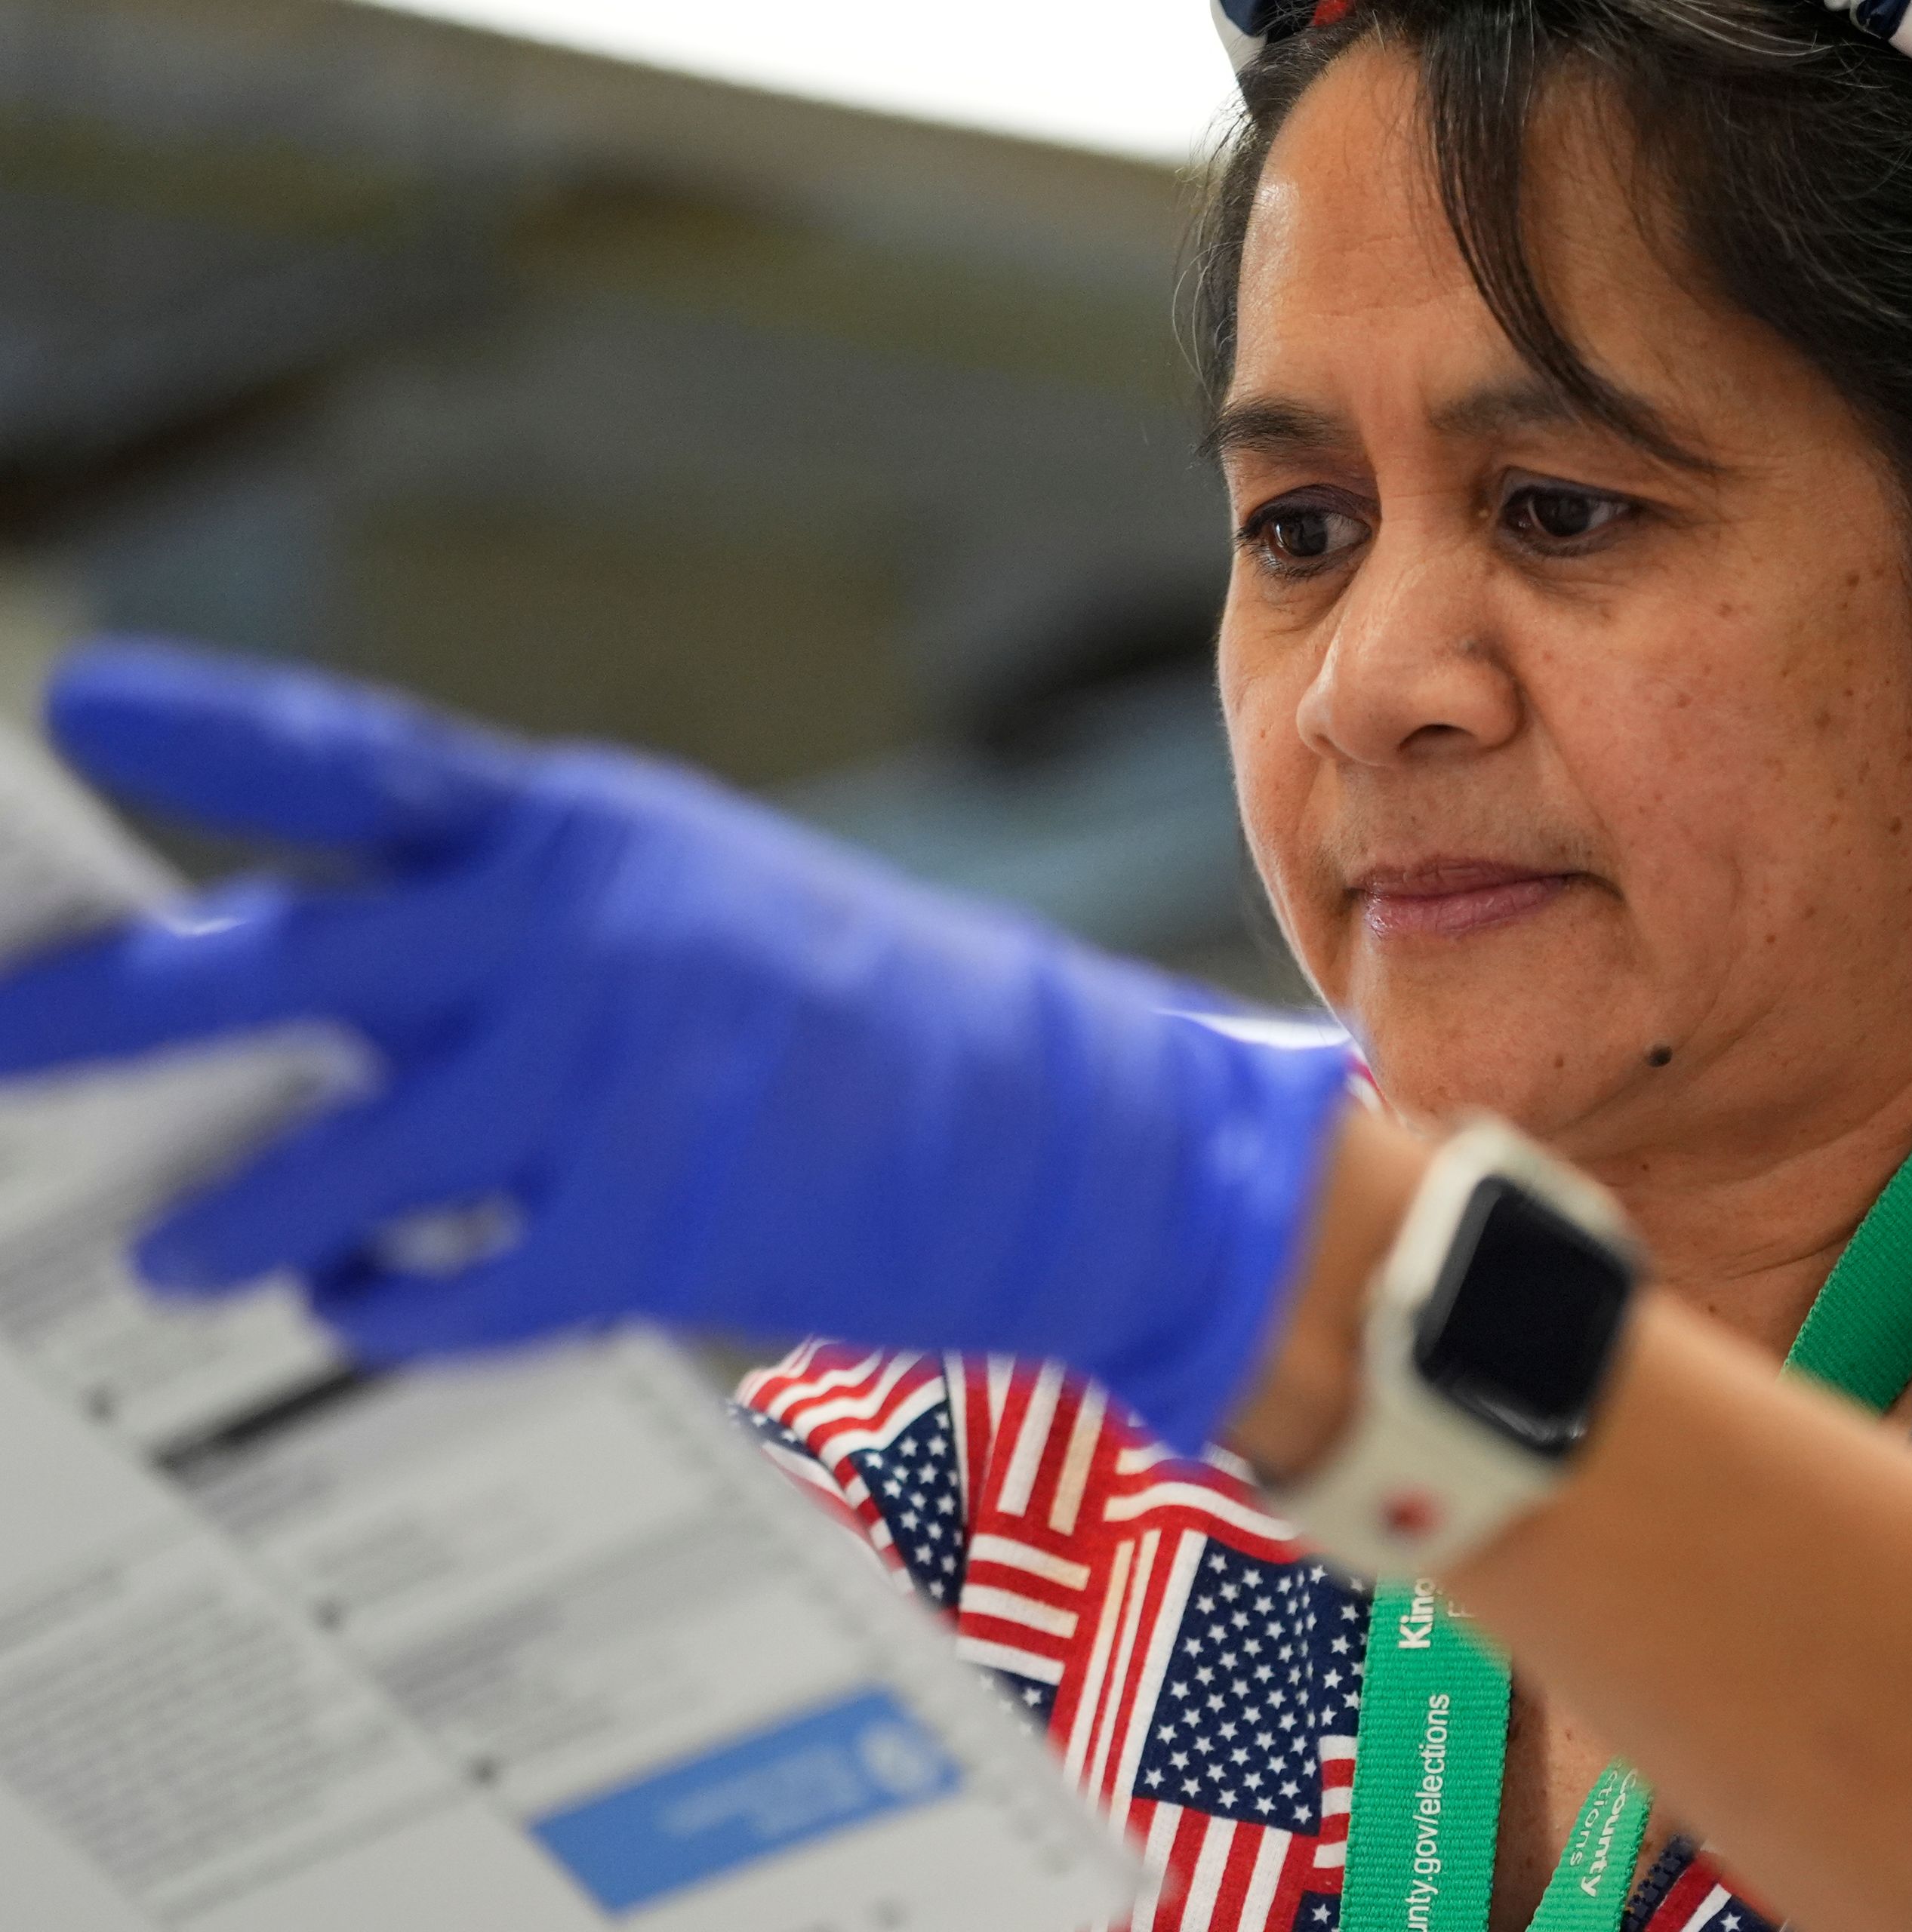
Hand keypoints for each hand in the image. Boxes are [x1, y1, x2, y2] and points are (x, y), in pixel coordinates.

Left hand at [0, 640, 1357, 1448]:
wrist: (1053, 1125)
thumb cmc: (859, 1005)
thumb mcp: (692, 898)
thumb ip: (515, 924)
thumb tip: (316, 995)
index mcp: (587, 831)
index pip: (361, 765)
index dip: (208, 733)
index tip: (71, 709)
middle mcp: (581, 936)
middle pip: (288, 969)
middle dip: (114, 1013)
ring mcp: (612, 1082)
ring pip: (346, 1163)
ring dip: (234, 1215)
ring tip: (164, 1256)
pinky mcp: (651, 1225)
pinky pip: (453, 1289)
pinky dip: (386, 1311)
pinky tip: (357, 1313)